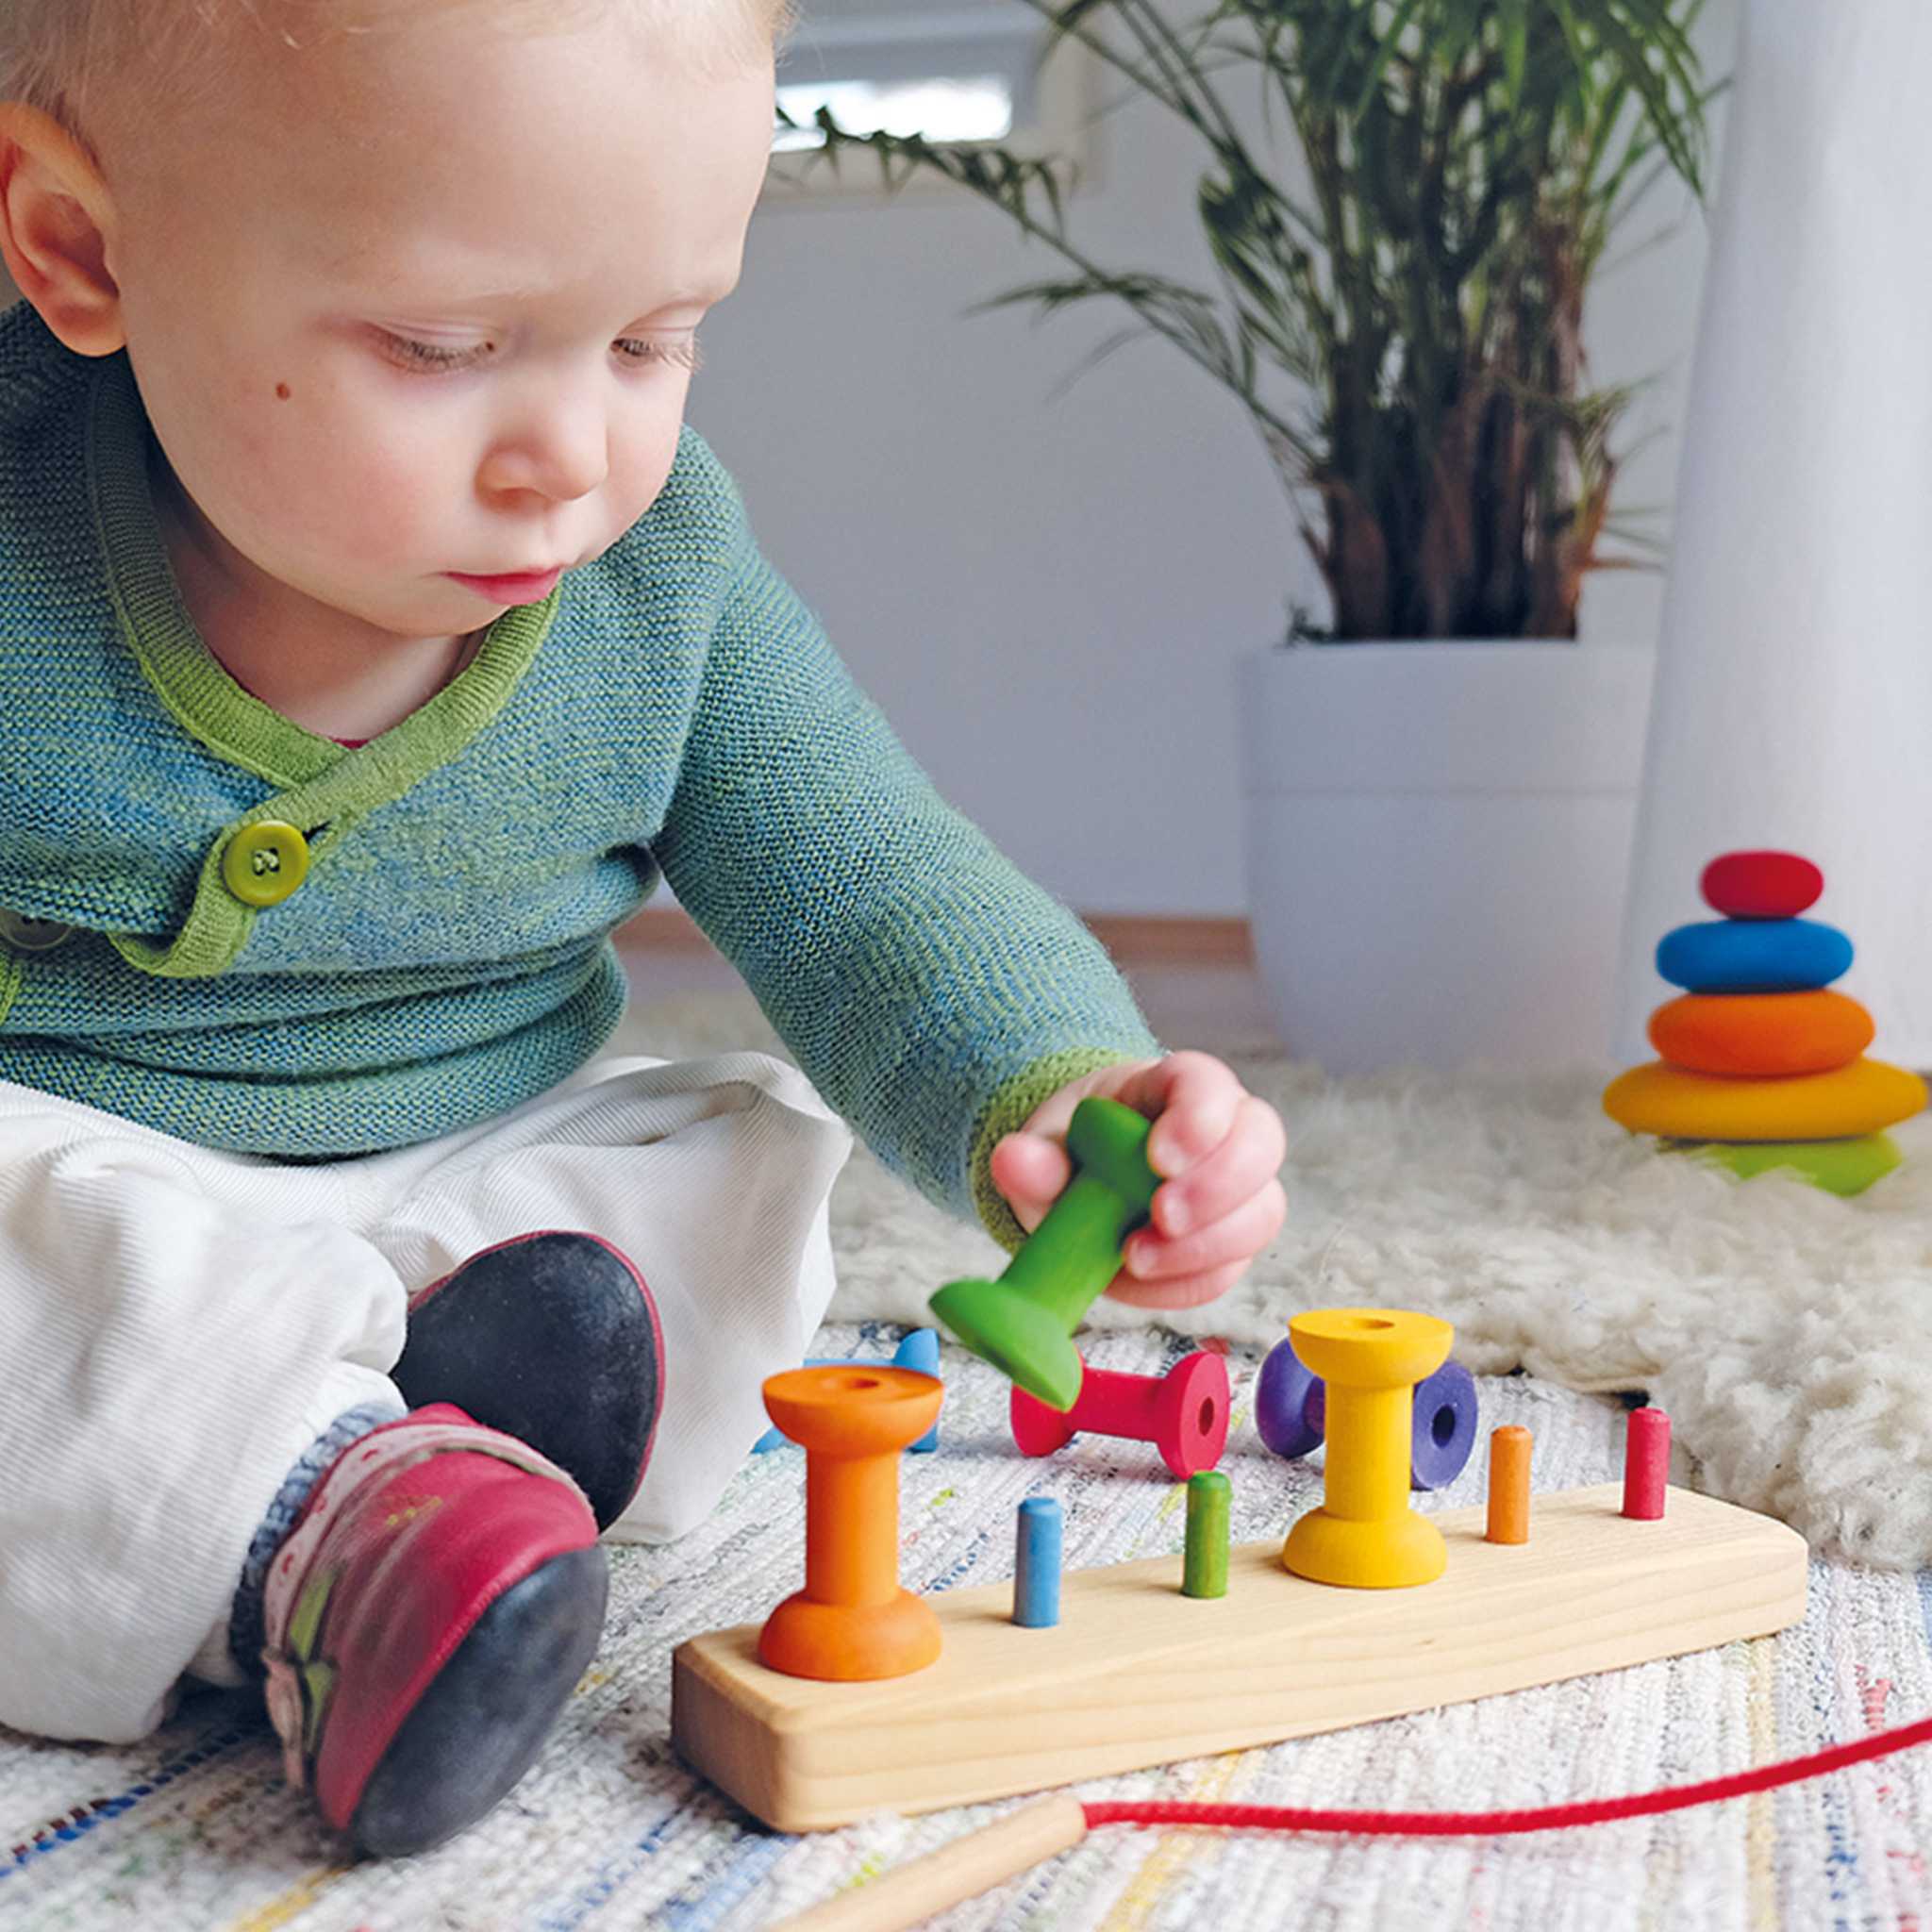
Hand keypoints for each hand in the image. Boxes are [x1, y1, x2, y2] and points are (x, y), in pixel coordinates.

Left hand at [988, 1052, 1286, 1309]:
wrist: (1083, 1181)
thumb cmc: (1076, 1149)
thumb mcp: (1047, 1144)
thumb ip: (1034, 1155)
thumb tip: (1014, 1159)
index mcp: (1179, 1086)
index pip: (1210, 1084)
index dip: (1198, 1119)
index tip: (1158, 1159)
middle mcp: (1227, 1129)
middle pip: (1260, 1143)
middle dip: (1215, 1187)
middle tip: (1160, 1217)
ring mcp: (1239, 1187)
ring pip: (1261, 1211)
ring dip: (1206, 1244)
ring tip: (1135, 1256)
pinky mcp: (1232, 1241)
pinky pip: (1231, 1266)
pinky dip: (1187, 1279)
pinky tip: (1140, 1276)